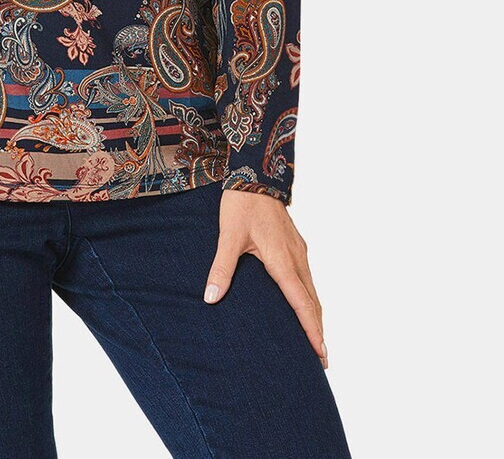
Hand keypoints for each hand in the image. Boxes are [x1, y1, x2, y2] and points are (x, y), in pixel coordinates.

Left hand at [203, 189, 328, 369]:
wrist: (255, 173)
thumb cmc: (242, 204)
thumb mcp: (228, 237)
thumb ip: (222, 268)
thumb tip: (210, 297)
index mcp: (283, 261)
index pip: (302, 304)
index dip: (312, 331)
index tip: (321, 354)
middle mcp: (297, 258)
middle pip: (313, 302)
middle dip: (317, 330)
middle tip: (321, 359)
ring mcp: (298, 250)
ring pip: (312, 289)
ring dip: (315, 315)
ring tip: (315, 338)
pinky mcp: (294, 244)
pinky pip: (307, 277)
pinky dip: (309, 297)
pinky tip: (303, 303)